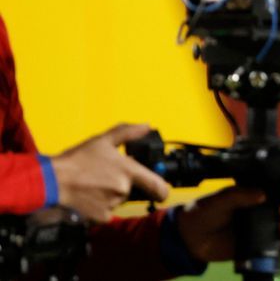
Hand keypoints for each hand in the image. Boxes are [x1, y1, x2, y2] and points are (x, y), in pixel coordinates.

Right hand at [50, 123, 170, 222]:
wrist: (53, 180)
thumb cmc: (78, 159)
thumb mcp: (103, 140)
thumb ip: (128, 132)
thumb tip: (147, 126)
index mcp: (129, 171)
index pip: (159, 186)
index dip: (163, 190)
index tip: (161, 191)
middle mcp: (124, 189)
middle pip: (133, 190)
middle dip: (124, 185)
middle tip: (106, 178)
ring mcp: (113, 204)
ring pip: (119, 201)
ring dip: (112, 195)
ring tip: (94, 184)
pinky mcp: (101, 217)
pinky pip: (107, 212)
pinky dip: (101, 206)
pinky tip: (89, 195)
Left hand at [176, 187, 279, 261]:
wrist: (189, 239)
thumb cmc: (204, 212)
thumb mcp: (220, 199)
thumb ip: (239, 195)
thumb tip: (263, 194)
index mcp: (254, 195)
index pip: (278, 191)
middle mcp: (261, 211)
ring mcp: (261, 229)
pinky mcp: (258, 247)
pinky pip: (277, 247)